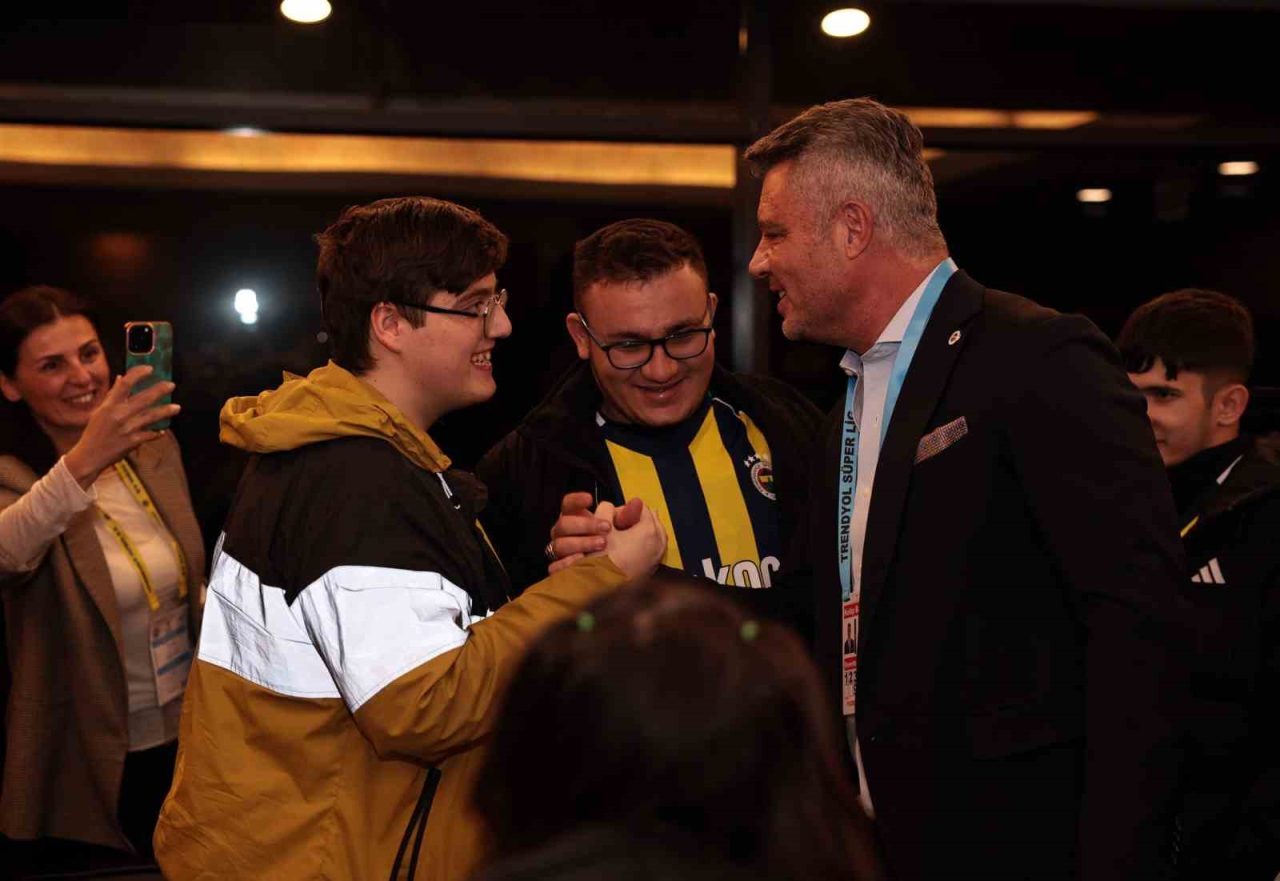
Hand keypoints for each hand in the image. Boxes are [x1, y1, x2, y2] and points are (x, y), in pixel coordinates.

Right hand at [62, 366, 178, 488]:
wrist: (89, 456)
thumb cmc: (94, 432)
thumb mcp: (100, 411)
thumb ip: (112, 395)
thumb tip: (121, 378)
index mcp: (109, 405)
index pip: (125, 384)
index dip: (138, 374)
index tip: (150, 369)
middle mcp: (118, 415)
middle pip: (143, 398)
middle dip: (159, 390)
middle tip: (171, 385)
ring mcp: (126, 429)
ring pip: (150, 417)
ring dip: (165, 411)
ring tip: (177, 407)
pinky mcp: (132, 442)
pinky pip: (149, 434)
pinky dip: (157, 432)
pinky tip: (163, 430)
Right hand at [547, 493, 646, 573]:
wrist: (613, 588)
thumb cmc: (622, 554)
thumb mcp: (629, 534)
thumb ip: (631, 516)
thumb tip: (638, 502)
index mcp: (578, 522)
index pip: (568, 506)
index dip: (576, 500)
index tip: (590, 500)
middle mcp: (566, 537)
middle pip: (563, 524)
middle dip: (586, 524)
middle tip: (607, 528)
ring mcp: (563, 556)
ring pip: (559, 545)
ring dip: (582, 543)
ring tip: (603, 545)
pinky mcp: (562, 573)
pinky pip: (556, 567)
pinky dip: (569, 564)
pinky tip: (584, 562)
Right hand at [593, 499, 665, 581]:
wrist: (604, 586)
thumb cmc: (603, 557)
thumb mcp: (601, 527)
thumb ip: (606, 509)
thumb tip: (612, 508)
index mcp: (649, 529)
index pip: (642, 508)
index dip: (626, 510)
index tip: (614, 518)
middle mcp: (659, 542)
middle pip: (653, 520)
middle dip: (638, 519)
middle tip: (621, 524)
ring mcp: (658, 556)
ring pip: (656, 535)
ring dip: (644, 531)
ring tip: (627, 534)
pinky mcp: (654, 568)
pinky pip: (655, 548)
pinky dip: (647, 544)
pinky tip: (632, 547)